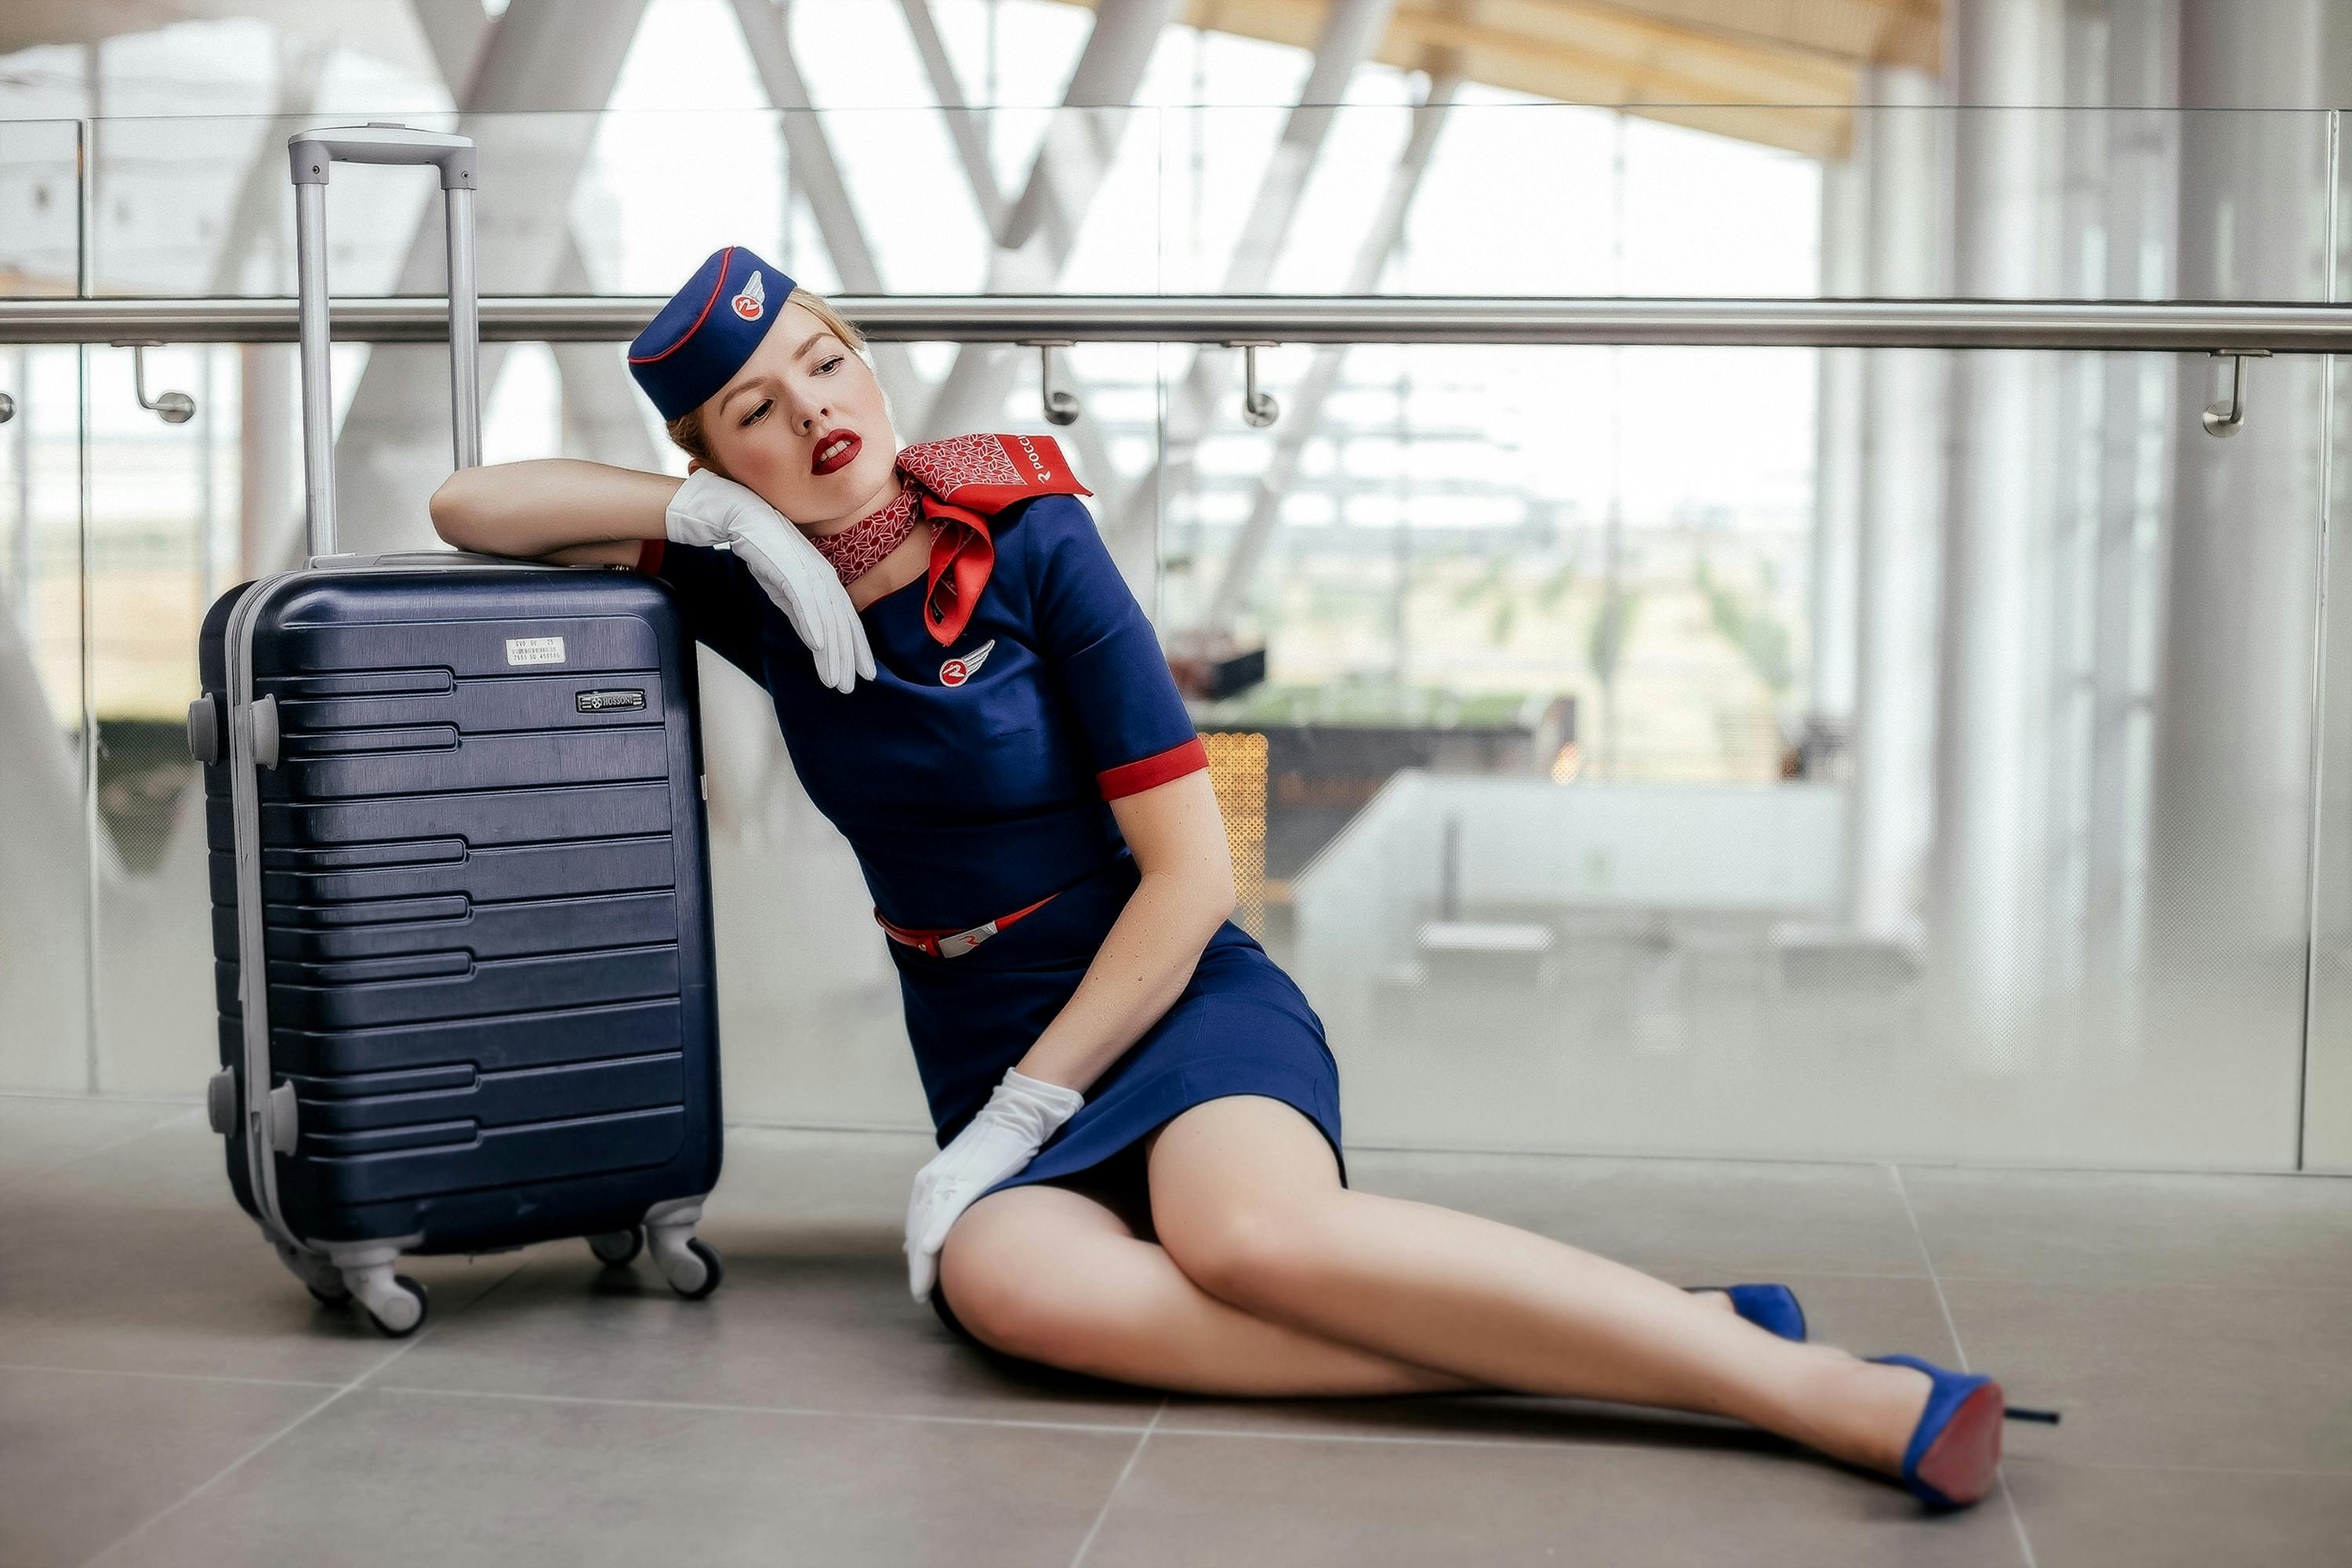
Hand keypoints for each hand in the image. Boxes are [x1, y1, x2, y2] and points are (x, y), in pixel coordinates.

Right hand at [666, 468, 876, 693]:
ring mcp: (806, 568)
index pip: (844, 618)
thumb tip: (815, 641)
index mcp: (823, 578)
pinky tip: (818, 646)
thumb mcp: (781, 587)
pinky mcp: (787, 564)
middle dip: (849, 655)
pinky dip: (812, 622)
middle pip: (842, 620)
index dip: (854, 647)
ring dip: (832, 650)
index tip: (862, 673)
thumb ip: (799, 611)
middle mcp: (821, 574)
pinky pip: (803, 599)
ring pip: (826, 615)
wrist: (736, 512)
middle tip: (853, 686)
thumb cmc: (760, 547)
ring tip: (835, 679)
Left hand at [904, 1067, 1085, 1303]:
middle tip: (919, 1295)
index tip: (918, 1282)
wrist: (1019, 1113)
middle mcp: (933, 1178)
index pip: (917, 1225)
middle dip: (916, 1266)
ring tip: (922, 1289)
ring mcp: (949, 1178)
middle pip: (917, 1231)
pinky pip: (949, 1209)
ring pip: (927, 1226)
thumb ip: (962, 1198)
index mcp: (932, 1179)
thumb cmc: (1002, 1145)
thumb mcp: (975, 1173)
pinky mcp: (969, 1177)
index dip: (917, 1256)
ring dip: (923, 1260)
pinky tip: (929, 1249)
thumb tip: (956, 1227)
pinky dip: (936, 1229)